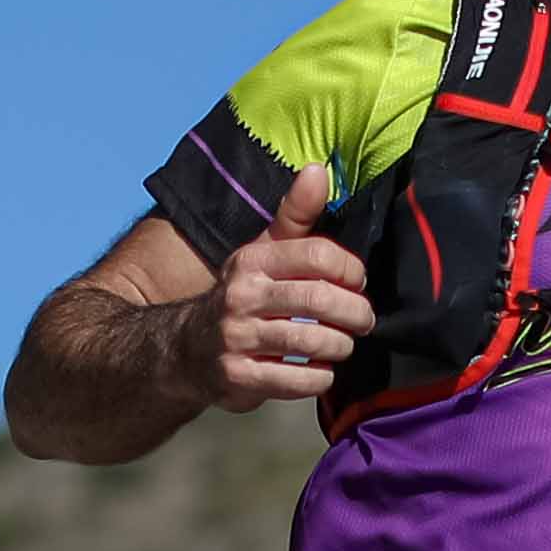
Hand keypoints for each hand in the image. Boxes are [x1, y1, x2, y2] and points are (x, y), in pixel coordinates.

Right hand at [199, 162, 373, 410]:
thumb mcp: (263, 251)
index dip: (351, 270)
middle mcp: (241, 296)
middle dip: (355, 313)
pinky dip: (320, 376)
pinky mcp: (238, 377)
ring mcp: (237, 338)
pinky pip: (297, 380)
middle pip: (319, 300)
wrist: (187, 348)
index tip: (358, 282)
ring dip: (340, 345)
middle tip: (364, 320)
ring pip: (313, 342)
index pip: (317, 255)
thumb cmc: (243, 295)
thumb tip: (317, 170)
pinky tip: (320, 369)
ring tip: (344, 343)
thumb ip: (296, 214)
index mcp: (253, 261)